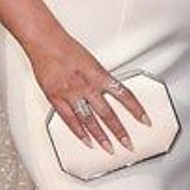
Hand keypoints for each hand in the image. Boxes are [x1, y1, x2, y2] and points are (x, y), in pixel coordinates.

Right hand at [25, 29, 148, 151]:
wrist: (44, 41)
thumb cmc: (66, 47)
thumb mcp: (91, 60)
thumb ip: (101, 78)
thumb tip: (113, 90)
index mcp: (98, 75)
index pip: (124, 94)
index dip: (136, 109)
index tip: (145, 120)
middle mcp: (86, 86)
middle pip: (107, 113)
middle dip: (119, 131)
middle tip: (128, 144)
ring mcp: (71, 94)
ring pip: (89, 120)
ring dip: (101, 136)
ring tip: (109, 148)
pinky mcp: (56, 98)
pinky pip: (69, 119)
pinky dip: (79, 132)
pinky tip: (86, 141)